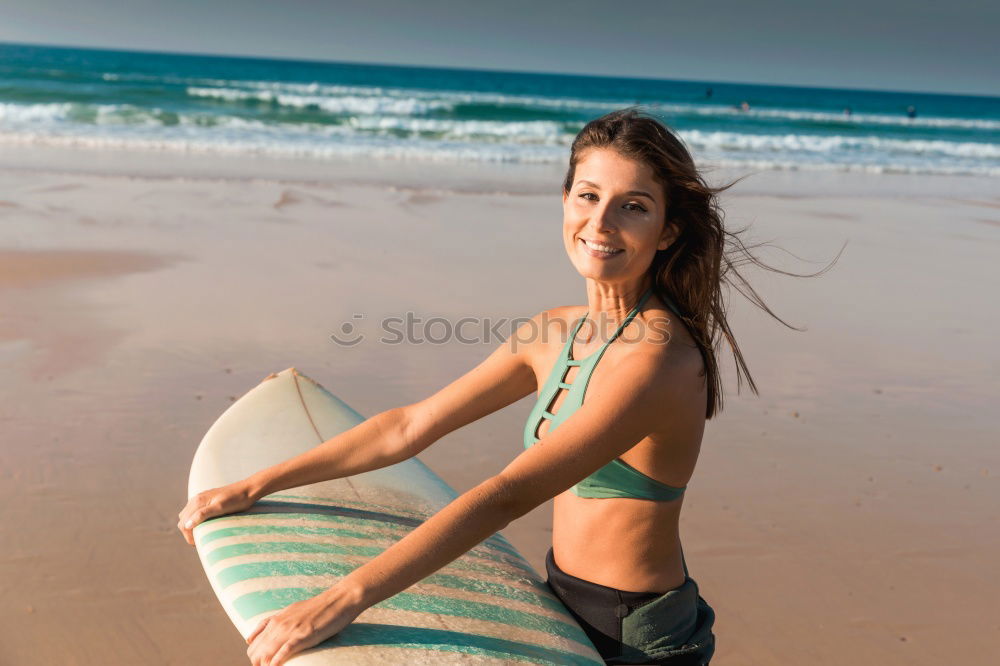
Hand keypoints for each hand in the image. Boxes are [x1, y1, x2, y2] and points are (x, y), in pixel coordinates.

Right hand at [177, 480, 258, 544]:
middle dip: (188, 532)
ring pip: (187, 515)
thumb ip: (202, 514)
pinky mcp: (207, 500)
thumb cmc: (236, 500)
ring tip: (202, 534)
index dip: (188, 536)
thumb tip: (187, 525)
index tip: (199, 544)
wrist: (248, 490)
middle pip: (183, 520)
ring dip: (191, 526)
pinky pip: (195, 512)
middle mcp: (196, 499)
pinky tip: (205, 525)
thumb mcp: (220, 508)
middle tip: (200, 542)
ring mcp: (201, 498)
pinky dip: (195, 520)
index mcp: (197, 501)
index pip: (183, 523)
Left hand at [246, 584, 364, 665]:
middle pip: (255, 651)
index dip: (255, 656)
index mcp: (276, 619)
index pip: (253, 643)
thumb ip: (277, 622)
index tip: (262, 664)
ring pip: (266, 653)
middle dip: (258, 663)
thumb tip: (265, 633)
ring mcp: (290, 630)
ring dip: (265, 664)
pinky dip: (277, 661)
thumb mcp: (292, 611)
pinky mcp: (303, 635)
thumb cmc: (319, 607)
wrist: (338, 599)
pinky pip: (284, 651)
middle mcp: (279, 624)